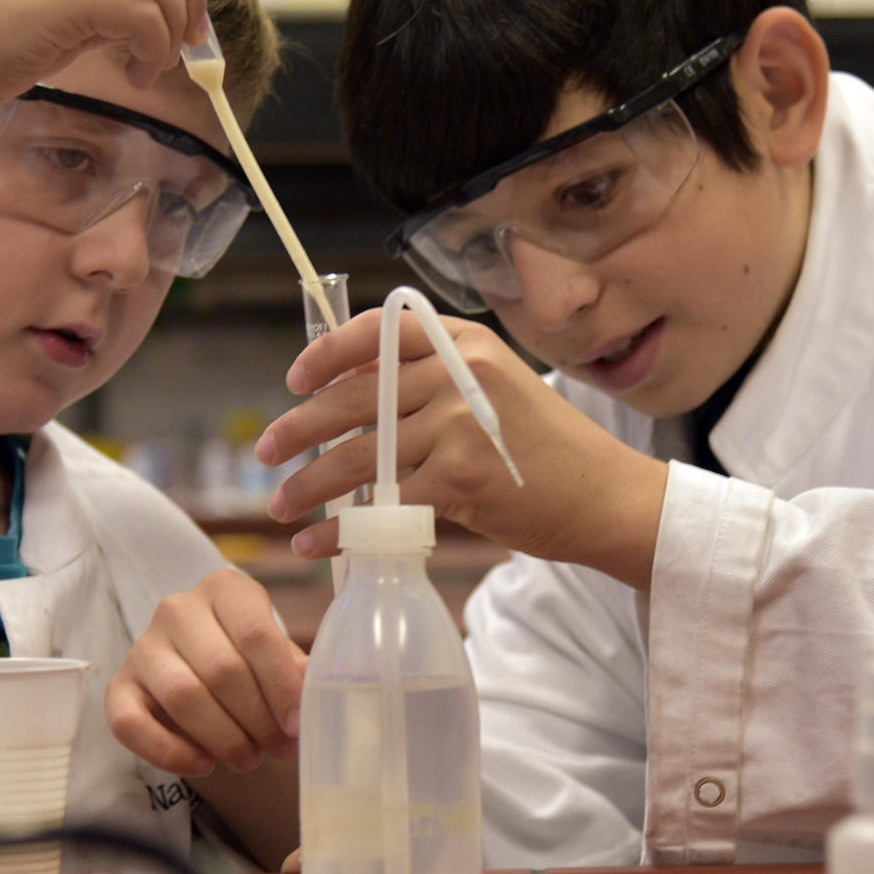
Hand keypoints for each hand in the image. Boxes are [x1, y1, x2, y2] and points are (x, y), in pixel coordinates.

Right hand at [105, 567, 305, 777]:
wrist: (200, 669)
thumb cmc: (249, 661)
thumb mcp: (276, 655)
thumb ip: (295, 669)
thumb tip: (316, 690)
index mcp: (225, 589)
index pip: (256, 634)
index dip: (280, 686)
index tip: (298, 724)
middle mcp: (178, 609)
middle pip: (222, 669)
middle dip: (257, 718)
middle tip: (280, 748)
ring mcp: (143, 646)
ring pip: (183, 695)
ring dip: (223, 737)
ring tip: (250, 759)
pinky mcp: (119, 686)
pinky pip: (131, 723)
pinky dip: (170, 752)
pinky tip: (204, 765)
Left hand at [255, 309, 670, 590]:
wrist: (607, 497)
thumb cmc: (548, 450)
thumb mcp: (498, 388)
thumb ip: (436, 381)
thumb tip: (352, 394)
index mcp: (466, 342)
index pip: (379, 331)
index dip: (326, 354)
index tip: (294, 381)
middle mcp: (461, 373)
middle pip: (355, 396)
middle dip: (299, 427)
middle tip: (266, 450)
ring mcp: (462, 424)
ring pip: (361, 454)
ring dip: (310, 484)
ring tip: (281, 506)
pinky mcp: (462, 478)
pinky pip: (383, 505)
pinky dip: (341, 528)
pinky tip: (318, 543)